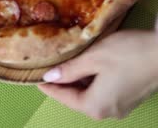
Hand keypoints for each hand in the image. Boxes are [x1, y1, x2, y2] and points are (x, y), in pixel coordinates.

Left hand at [38, 30, 157, 119]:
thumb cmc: (128, 53)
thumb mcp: (94, 57)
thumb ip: (70, 69)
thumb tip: (51, 77)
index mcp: (95, 106)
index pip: (63, 97)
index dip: (48, 85)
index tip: (35, 77)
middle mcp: (107, 112)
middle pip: (77, 99)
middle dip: (63, 83)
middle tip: (50, 67)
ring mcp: (120, 107)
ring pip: (91, 95)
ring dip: (78, 81)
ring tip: (67, 63)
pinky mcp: (129, 98)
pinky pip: (104, 92)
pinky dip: (93, 81)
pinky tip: (90, 65)